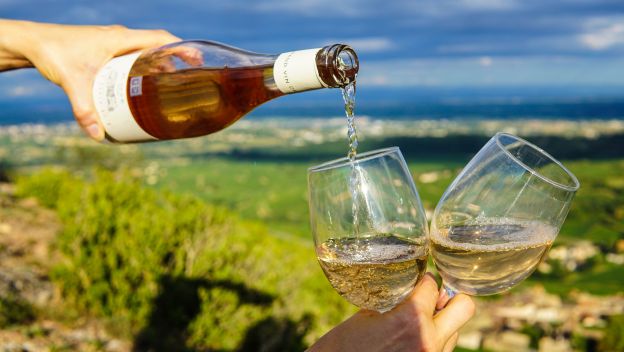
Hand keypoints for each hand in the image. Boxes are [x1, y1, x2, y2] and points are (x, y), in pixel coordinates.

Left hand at [0, 20, 179, 139]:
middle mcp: (120, 39)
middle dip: (176, 62)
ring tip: (171, 87)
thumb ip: (84, 110)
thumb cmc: (53, 53)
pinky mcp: (106, 51)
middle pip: (158, 47)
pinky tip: (143, 86)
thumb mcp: (72, 82)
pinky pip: (134, 57)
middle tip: (189, 81)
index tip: (197, 60)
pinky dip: (144, 68)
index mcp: (120, 39)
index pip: (160, 39)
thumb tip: (98, 136)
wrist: (32, 43)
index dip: (182, 48)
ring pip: (146, 52)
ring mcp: (114, 44)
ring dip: (160, 66)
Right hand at [309, 273, 474, 351]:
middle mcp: (429, 339)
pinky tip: (412, 337)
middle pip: (464, 306)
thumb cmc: (343, 346)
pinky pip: (444, 349)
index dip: (424, 278)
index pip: (433, 285)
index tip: (417, 278)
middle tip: (432, 297)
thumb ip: (391, 301)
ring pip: (456, 330)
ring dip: (442, 321)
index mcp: (411, 319)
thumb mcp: (364, 316)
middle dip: (450, 297)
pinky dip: (434, 339)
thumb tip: (405, 289)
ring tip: (417, 321)